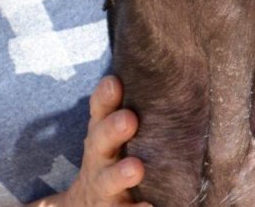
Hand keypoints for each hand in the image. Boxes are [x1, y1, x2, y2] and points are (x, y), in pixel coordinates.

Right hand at [29, 76, 148, 206]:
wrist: (88, 205)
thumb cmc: (113, 157)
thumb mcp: (115, 131)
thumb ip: (130, 103)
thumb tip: (167, 61)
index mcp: (101, 134)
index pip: (99, 112)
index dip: (104, 98)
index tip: (114, 82)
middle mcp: (100, 159)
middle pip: (100, 142)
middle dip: (112, 130)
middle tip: (128, 119)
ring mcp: (106, 188)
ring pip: (110, 181)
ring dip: (122, 174)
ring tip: (137, 167)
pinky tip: (150, 206)